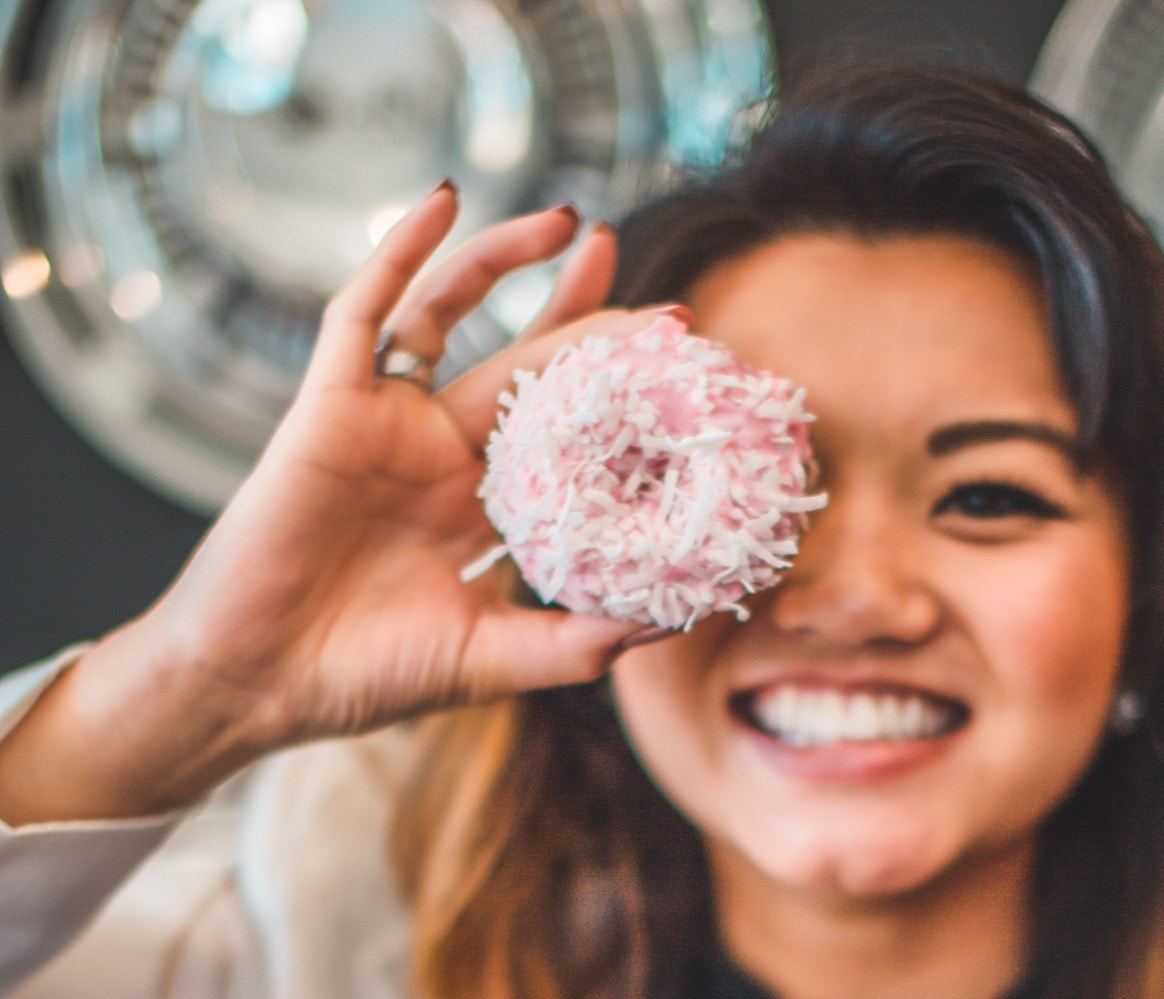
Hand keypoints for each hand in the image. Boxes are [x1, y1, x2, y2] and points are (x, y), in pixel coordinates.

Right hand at [147, 187, 676, 751]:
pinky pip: (363, 311)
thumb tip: (675, 623)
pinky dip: (399, 252)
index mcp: (483, 502)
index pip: (566, 427)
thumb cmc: (366, 676)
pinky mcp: (327, 401)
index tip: (688, 370)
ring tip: (574, 221)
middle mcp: (440, 450)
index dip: (623, 396)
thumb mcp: (492, 660)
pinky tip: (443, 198)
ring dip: (506, 260)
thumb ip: (577, 644)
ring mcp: (385, 419)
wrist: (254, 685)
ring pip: (452, 314)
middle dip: (591, 319)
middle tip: (663, 299)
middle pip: (528, 360)